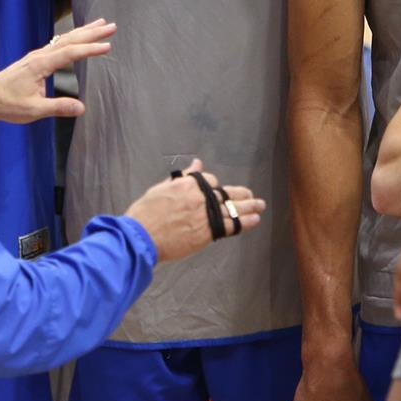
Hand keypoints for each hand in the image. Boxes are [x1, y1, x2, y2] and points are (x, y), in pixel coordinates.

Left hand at [0, 19, 114, 124]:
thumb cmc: (7, 104)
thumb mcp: (33, 110)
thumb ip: (58, 108)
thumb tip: (81, 108)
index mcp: (40, 65)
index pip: (70, 53)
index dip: (90, 49)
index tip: (107, 46)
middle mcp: (39, 56)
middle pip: (69, 39)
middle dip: (91, 33)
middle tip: (111, 26)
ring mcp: (37, 56)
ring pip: (63, 39)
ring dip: (83, 31)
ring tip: (100, 25)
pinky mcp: (35, 59)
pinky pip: (57, 44)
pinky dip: (71, 38)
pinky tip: (77, 37)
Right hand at [124, 159, 265, 261]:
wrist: (141, 237)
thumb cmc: (145, 214)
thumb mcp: (160, 188)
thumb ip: (181, 177)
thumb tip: (196, 163)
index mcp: (187, 183)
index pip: (210, 180)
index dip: (215, 186)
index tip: (217, 191)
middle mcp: (200, 197)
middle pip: (227, 193)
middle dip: (241, 194)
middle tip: (252, 196)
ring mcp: (205, 215)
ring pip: (233, 208)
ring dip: (249, 207)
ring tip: (260, 206)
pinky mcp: (207, 232)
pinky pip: (231, 225)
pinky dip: (245, 222)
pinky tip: (254, 220)